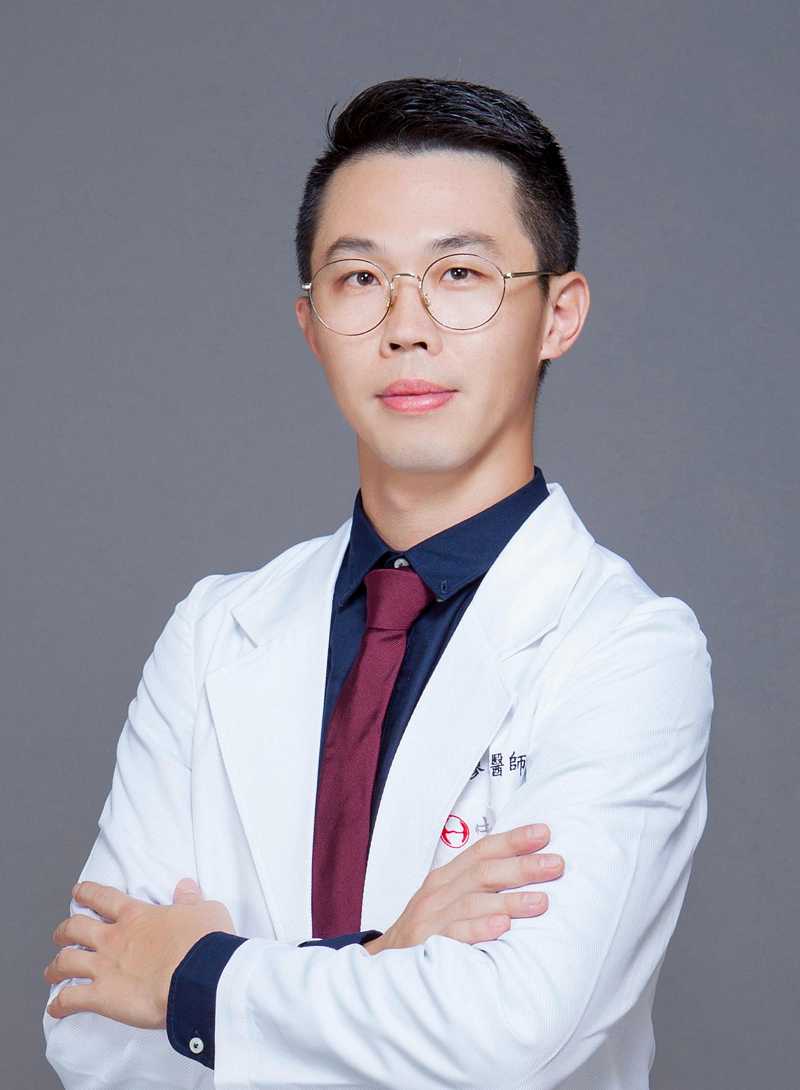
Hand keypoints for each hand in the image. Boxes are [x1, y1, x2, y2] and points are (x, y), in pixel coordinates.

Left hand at [44, 878, 236, 1028]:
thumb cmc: (205, 943)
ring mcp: (104, 966)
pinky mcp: (102, 996)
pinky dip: (59, 1005)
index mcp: (136, 915)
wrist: (199, 975)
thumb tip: (186, 887)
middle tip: (62, 934)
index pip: (103, 898)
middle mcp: (114, 938)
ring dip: (56, 966)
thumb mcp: (205, 911)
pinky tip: (55, 1008)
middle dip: (65, 930)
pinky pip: (71, 1000)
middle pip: (76, 928)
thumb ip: (190, 901)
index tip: (79, 891)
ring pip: (66, 961)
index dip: (88, 893)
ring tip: (52, 970)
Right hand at [364, 822, 563, 953]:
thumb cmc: (426, 930)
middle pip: (483, 872)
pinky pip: (454, 936)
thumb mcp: (446, 899)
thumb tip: (526, 871)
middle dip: (522, 866)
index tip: (544, 833)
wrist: (381, 965)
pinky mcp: (426, 946)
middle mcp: (439, 893)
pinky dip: (478, 930)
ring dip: (509, 901)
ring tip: (541, 901)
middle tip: (556, 864)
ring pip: (473, 902)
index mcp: (446, 877)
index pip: (482, 850)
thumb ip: (478, 886)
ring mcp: (431, 919)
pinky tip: (501, 928)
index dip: (513, 840)